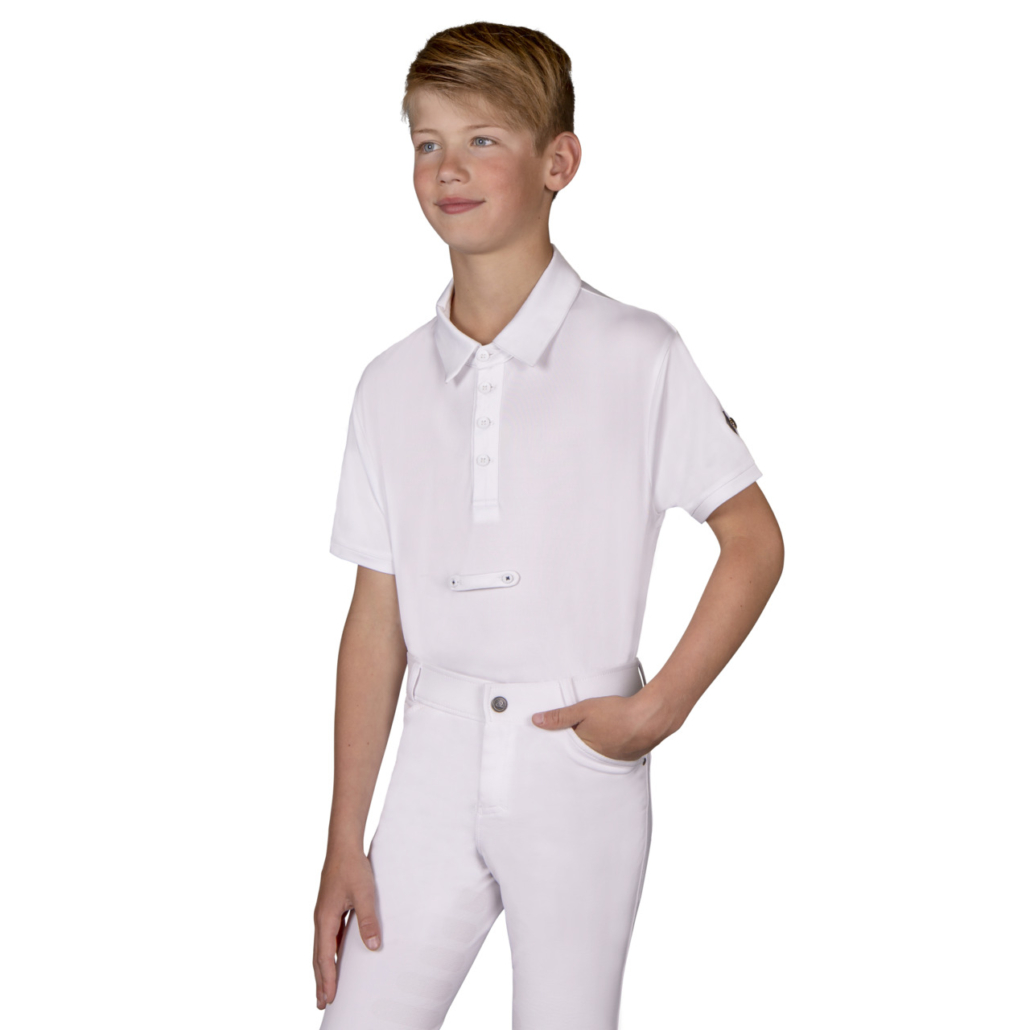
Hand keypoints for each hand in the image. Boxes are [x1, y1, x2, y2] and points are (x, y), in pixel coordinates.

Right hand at [313, 850, 381, 1009]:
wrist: (344, 846)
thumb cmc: (353, 868)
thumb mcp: (365, 894)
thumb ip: (368, 920)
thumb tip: (373, 947)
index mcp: (325, 919)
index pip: (325, 956)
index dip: (328, 978)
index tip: (329, 997)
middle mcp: (321, 919)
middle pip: (318, 956)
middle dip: (321, 980)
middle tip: (322, 1002)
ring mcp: (324, 914)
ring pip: (322, 947)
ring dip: (324, 967)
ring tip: (327, 986)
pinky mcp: (330, 908)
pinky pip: (328, 936)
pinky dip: (330, 952)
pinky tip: (337, 957)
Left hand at [531, 692, 666, 761]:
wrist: (650, 717)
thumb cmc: (617, 713)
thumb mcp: (583, 709)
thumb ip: (560, 716)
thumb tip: (536, 721)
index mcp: (584, 749)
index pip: (568, 750)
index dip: (562, 743)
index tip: (555, 742)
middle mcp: (599, 758)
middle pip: (584, 753)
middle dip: (580, 746)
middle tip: (577, 737)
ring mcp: (616, 758)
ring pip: (601, 753)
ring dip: (598, 746)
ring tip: (596, 736)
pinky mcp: (631, 755)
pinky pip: (617, 753)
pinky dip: (614, 746)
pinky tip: (615, 737)